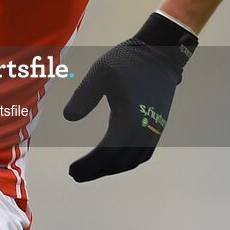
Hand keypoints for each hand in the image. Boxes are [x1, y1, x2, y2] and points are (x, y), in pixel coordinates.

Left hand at [63, 12, 197, 181]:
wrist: (160, 54)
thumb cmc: (128, 61)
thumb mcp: (100, 73)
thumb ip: (83, 96)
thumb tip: (68, 118)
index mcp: (128, 120)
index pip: (105, 153)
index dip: (88, 165)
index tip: (71, 170)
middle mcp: (144, 131)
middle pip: (118, 162)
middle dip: (96, 171)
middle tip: (76, 175)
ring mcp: (154, 130)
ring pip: (132, 161)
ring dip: (112, 168)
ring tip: (92, 170)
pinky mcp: (158, 126)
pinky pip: (143, 154)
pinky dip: (127, 162)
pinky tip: (115, 160)